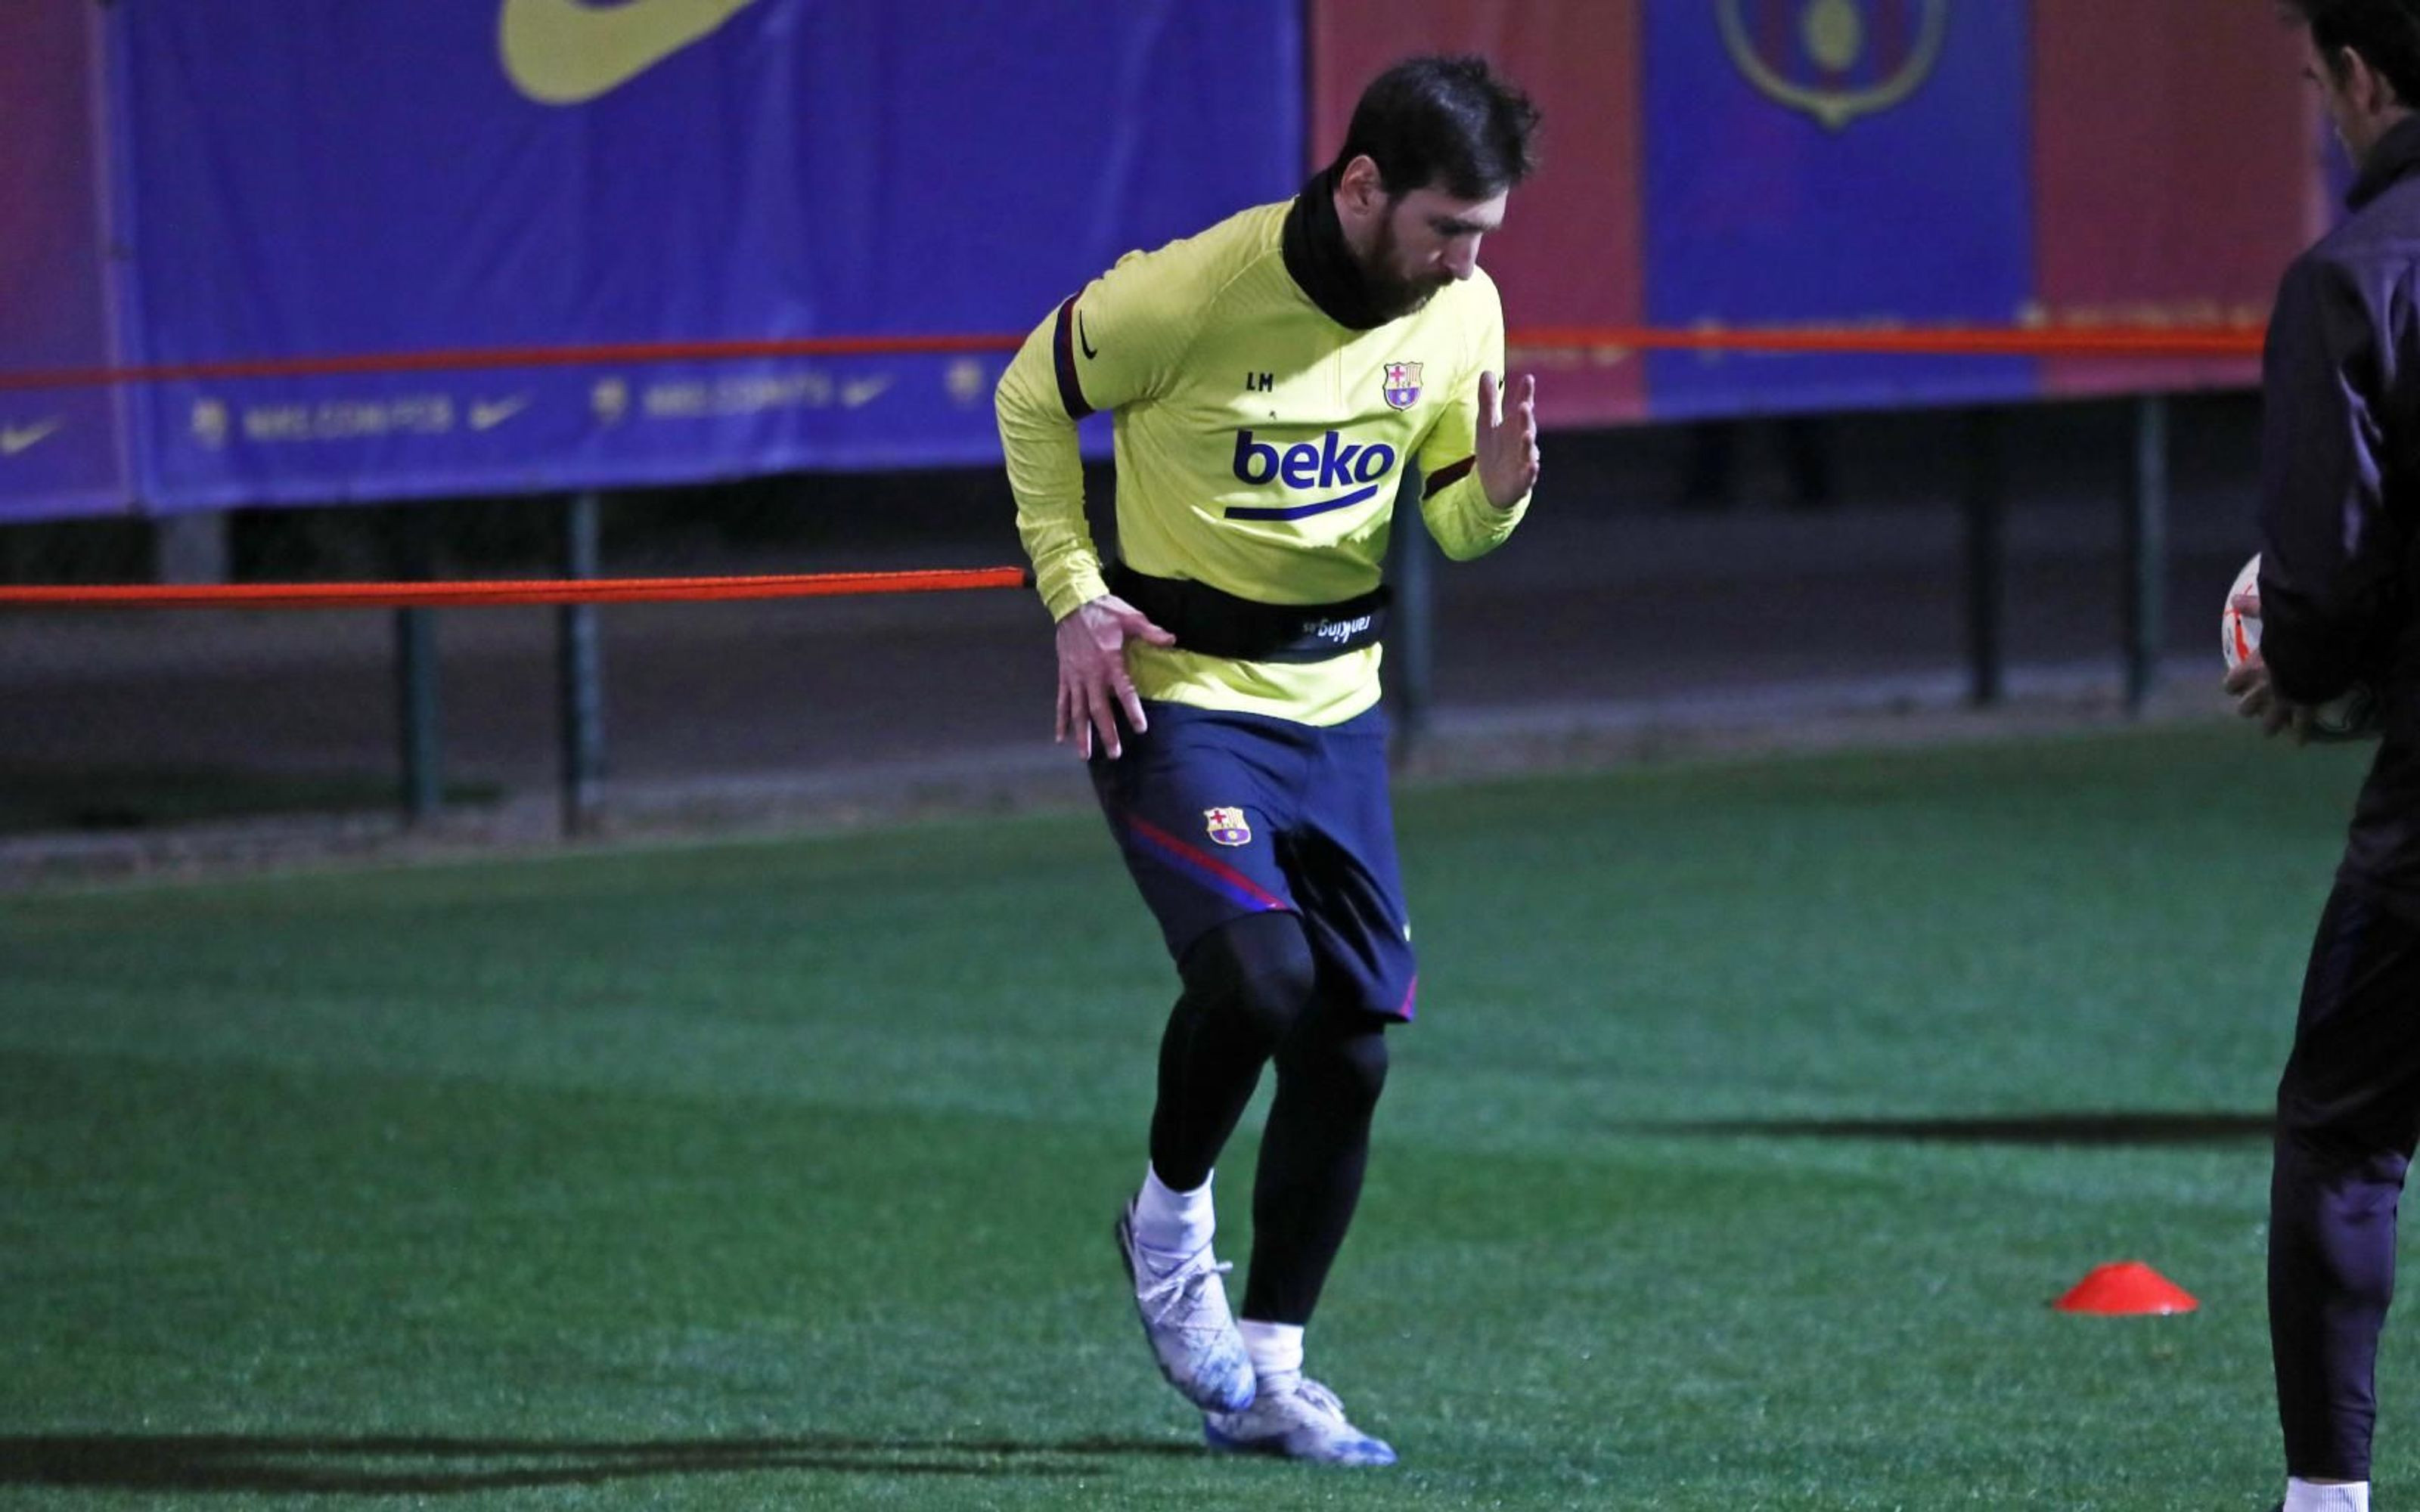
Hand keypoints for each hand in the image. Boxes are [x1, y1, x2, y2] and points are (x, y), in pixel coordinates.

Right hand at [1053, 594, 1175, 759]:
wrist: (1072, 602)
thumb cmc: (1104, 610)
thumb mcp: (1131, 617)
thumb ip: (1151, 632)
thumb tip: (1172, 640)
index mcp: (1109, 662)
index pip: (1124, 691)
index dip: (1133, 710)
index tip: (1141, 728)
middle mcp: (1091, 674)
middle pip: (1099, 709)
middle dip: (1106, 732)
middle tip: (1114, 753)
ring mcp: (1075, 677)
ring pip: (1078, 710)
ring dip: (1082, 733)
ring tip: (1086, 755)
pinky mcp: (1064, 675)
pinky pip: (1062, 701)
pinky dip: (1061, 719)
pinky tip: (1061, 737)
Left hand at [1476, 370, 1538, 508]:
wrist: (1492, 486)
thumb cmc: (1493, 451)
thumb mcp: (1486, 424)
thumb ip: (1488, 400)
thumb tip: (1487, 371)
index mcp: (1514, 426)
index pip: (1521, 406)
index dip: (1525, 394)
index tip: (1528, 379)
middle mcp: (1521, 441)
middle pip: (1525, 427)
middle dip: (1526, 417)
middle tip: (1524, 405)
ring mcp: (1523, 461)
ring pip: (1528, 451)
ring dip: (1528, 443)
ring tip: (1526, 434)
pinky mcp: (1521, 481)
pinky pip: (1528, 476)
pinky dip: (1531, 472)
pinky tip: (1532, 466)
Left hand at [2222, 588, 2310, 742]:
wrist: (2320, 642)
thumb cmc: (2293, 626)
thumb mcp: (2271, 614)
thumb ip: (2253, 608)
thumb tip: (2234, 599)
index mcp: (2253, 666)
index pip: (2232, 682)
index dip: (2233, 685)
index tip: (2233, 687)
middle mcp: (2264, 687)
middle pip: (2247, 707)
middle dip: (2249, 708)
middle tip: (2249, 710)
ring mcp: (2284, 700)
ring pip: (2270, 721)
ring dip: (2270, 724)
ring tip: (2269, 730)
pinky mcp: (2305, 707)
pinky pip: (2301, 725)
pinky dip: (2300, 734)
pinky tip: (2299, 743)